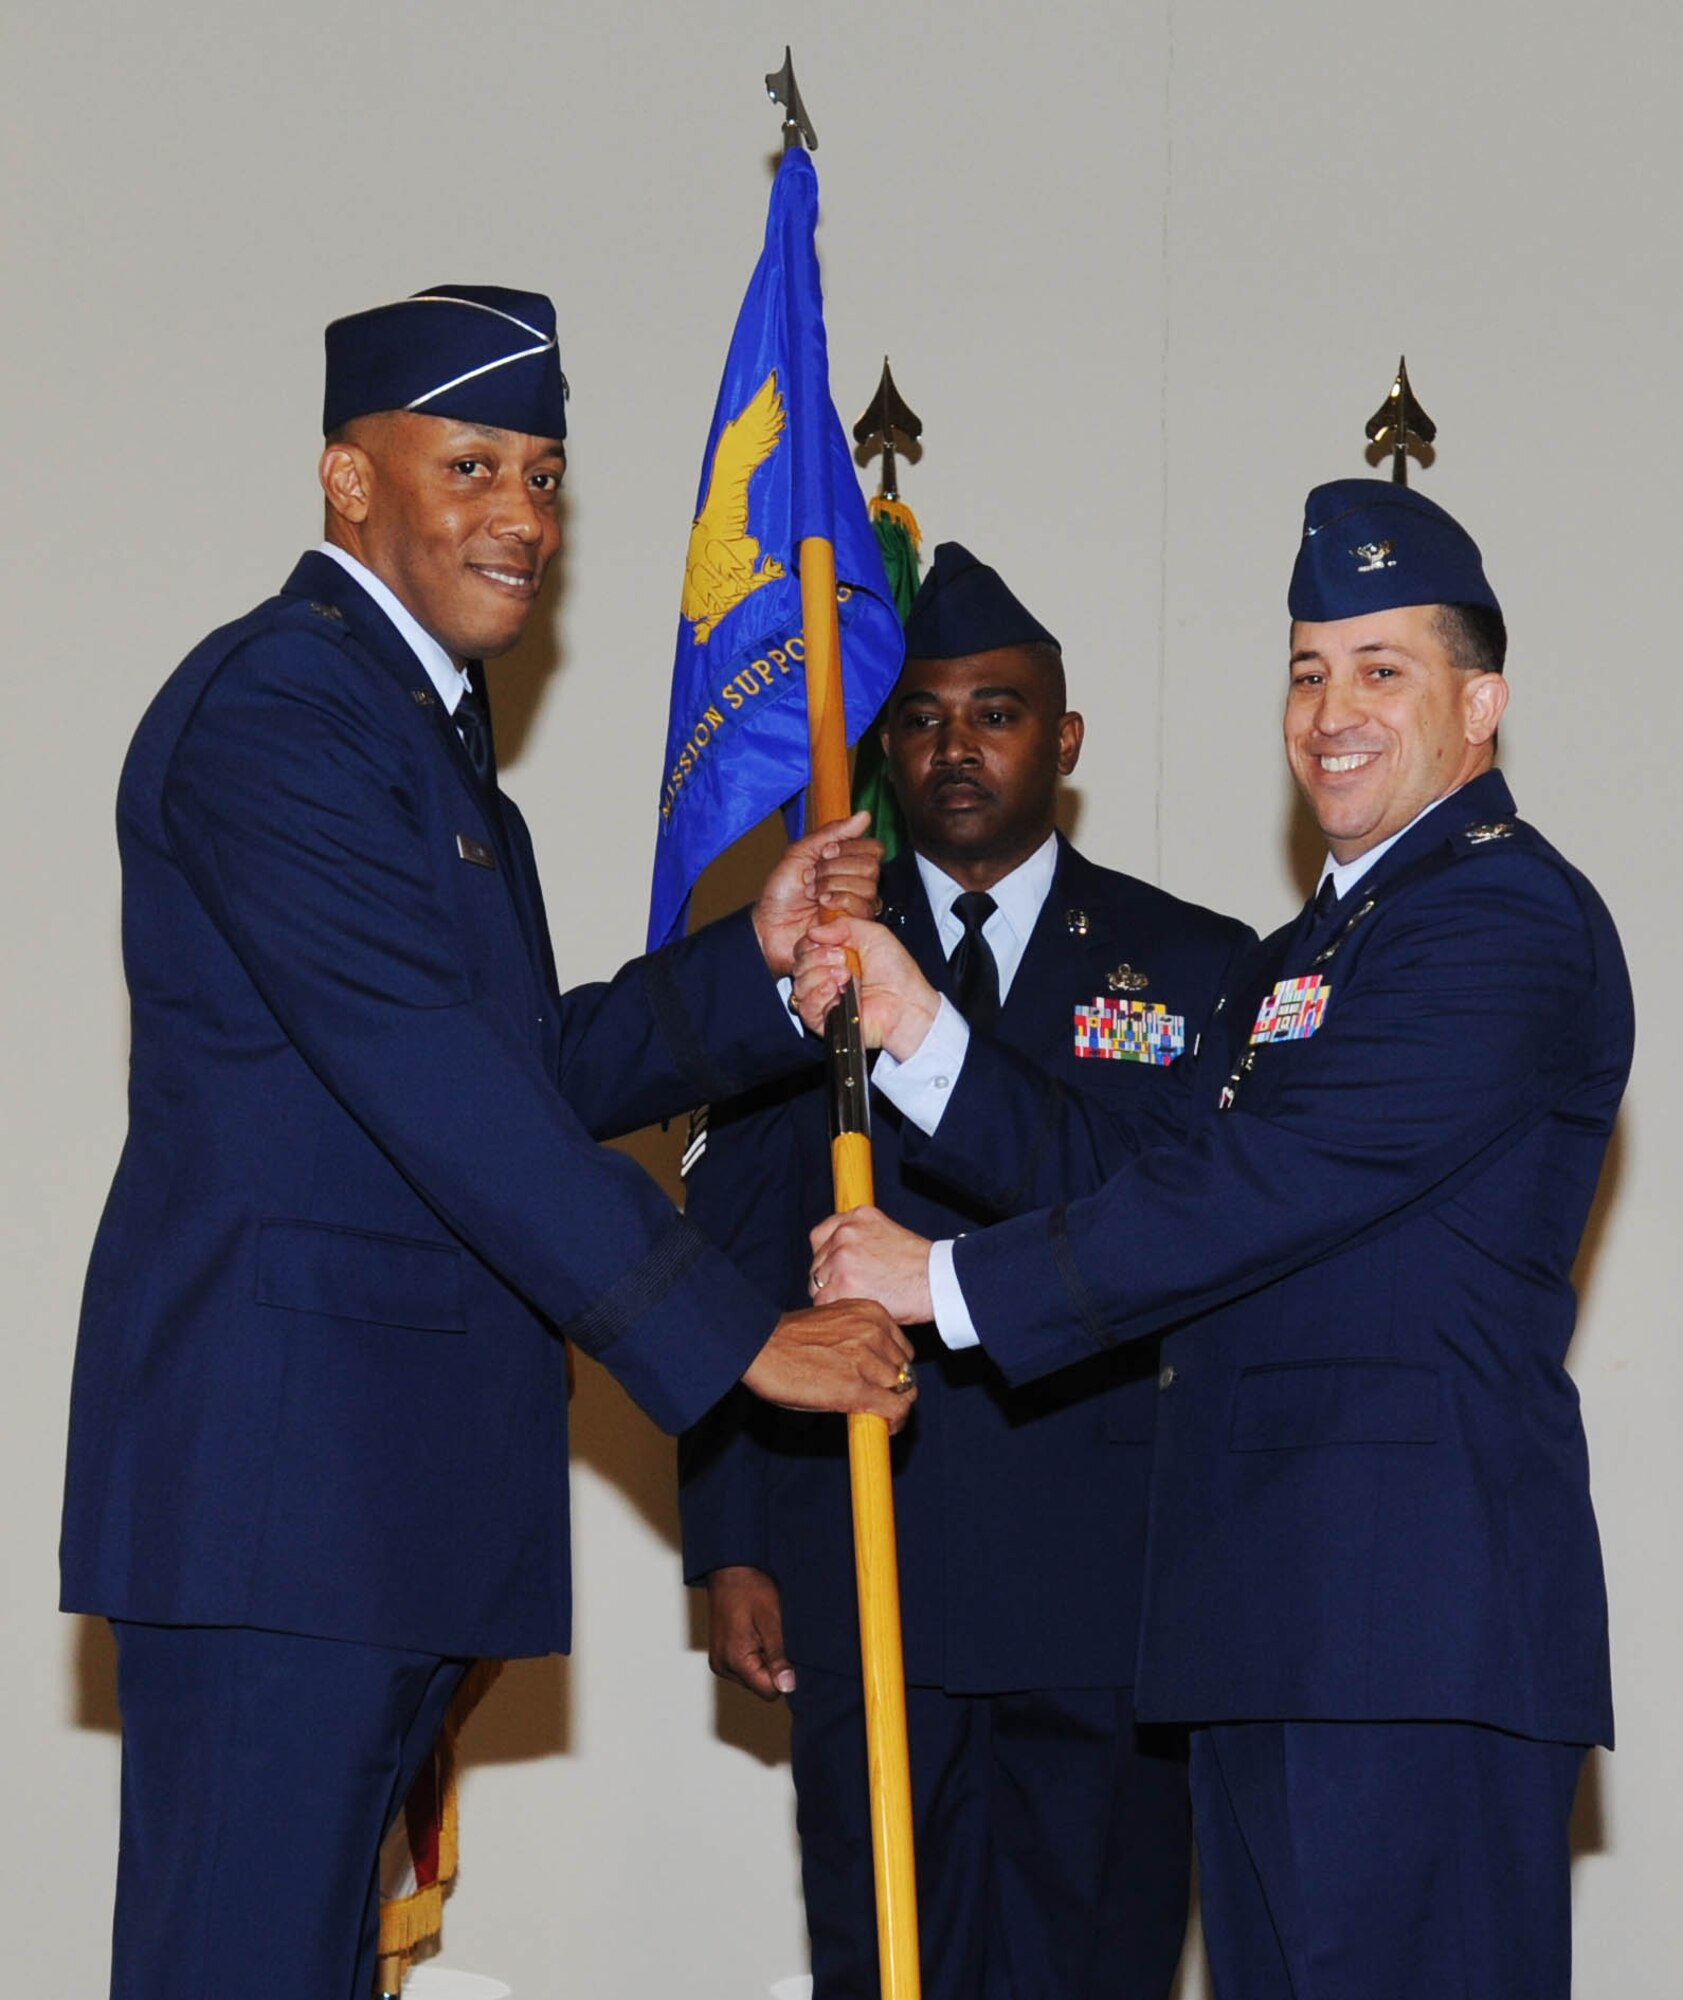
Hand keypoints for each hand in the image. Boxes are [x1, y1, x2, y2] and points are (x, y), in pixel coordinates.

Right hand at [705, 1566, 793, 1700]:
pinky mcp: (720, 1655)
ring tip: (762, 1632)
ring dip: (763, 1659)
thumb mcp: (771, 1622)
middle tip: (772, 1636)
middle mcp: (723, 1666)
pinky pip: (744, 1666)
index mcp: (735, 1661)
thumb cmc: (750, 1589)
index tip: (785, 1652)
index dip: (783, 1675)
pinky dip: (754, 1654)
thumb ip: (778, 1657)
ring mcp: (719, 1661)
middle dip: (772, 1666)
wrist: (730, 1569)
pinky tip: (755, 1633)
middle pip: (760, 1685)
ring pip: (753, 1676)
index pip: (769, 1692)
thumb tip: (788, 1686)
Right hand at [743, 1299, 916, 1430]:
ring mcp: (866, 1359)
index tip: (886, 1384)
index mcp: (871, 1312)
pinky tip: (886, 1426)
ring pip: (903, 1390)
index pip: (903, 1348)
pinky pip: (896, 1409)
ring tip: (876, 1414)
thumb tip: (876, 1368)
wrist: (758, 1346)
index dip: (896, 1370)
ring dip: (893, 1405)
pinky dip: (895, 1421)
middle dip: (894, 1388)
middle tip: (879, 1402)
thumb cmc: (788, 1338)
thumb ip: (860, 1336)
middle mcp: (874, 1332)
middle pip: (905, 1370)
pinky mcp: (856, 1388)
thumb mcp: (834, 1323)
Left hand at [751, 812, 883, 975]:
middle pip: (871, 867)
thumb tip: (864, 815)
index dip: (849, 848)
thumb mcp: (800, 853)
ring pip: (867, 887)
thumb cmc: (781, 892)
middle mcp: (858, 884)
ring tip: (813, 894)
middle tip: (813, 876)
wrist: (768, 925)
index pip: (873, 848)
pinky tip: (821, 906)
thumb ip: (832, 833)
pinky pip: (862, 907)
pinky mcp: (856, 928)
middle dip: (835, 868)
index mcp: (848, 864)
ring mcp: (858, 907)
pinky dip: (838, 901)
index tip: (824, 853)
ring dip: (833, 885)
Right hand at [793, 916, 940, 1057]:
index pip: (805, 947)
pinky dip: (818, 995)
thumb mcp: (874, 935)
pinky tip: (835, 991)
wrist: (906, 1004)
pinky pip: (804, 1007)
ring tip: (846, 977)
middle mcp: (827, 976)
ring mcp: (824, 998)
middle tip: (844, 960)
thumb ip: (843, 925)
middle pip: (799, 964)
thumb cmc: (897, 975)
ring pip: (800, 984)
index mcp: (836, 956)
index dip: (814, 943)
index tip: (836, 945)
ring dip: (821, 976)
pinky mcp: (824, 1020)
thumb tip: (814, 931)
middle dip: (819, 958)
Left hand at [810, 1206, 934, 1324]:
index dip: (826, 1257)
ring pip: (817, 1284)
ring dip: (833, 1295)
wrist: (939, 1281)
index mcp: (857, 1217)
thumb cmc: (921, 1265)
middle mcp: (845, 1233)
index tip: (837, 1270)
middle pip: (818, 1263)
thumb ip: (860, 1238)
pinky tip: (856, 1310)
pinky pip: (823, 1302)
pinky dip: (836, 1310)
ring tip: (860, 1301)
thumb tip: (835, 1258)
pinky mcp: (842, 1285)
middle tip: (855, 1292)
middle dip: (830, 1279)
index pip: (820, 1236)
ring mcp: (841, 1258)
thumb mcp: (889, 1234)